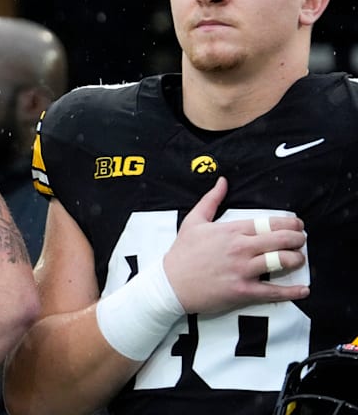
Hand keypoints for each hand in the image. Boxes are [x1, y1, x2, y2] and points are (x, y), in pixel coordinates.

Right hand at [163, 177, 309, 313]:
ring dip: (297, 260)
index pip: (270, 223)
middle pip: (282, 240)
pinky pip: (274, 291)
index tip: (297, 225)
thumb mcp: (193, 222)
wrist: (170, 284)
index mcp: (231, 230)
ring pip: (282, 262)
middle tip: (301, 241)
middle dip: (298, 239)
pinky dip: (292, 291)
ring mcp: (243, 270)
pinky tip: (303, 289)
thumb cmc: (181, 253)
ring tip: (299, 259)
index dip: (290, 223)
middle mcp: (240, 249)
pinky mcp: (243, 291)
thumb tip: (222, 181)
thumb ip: (211, 200)